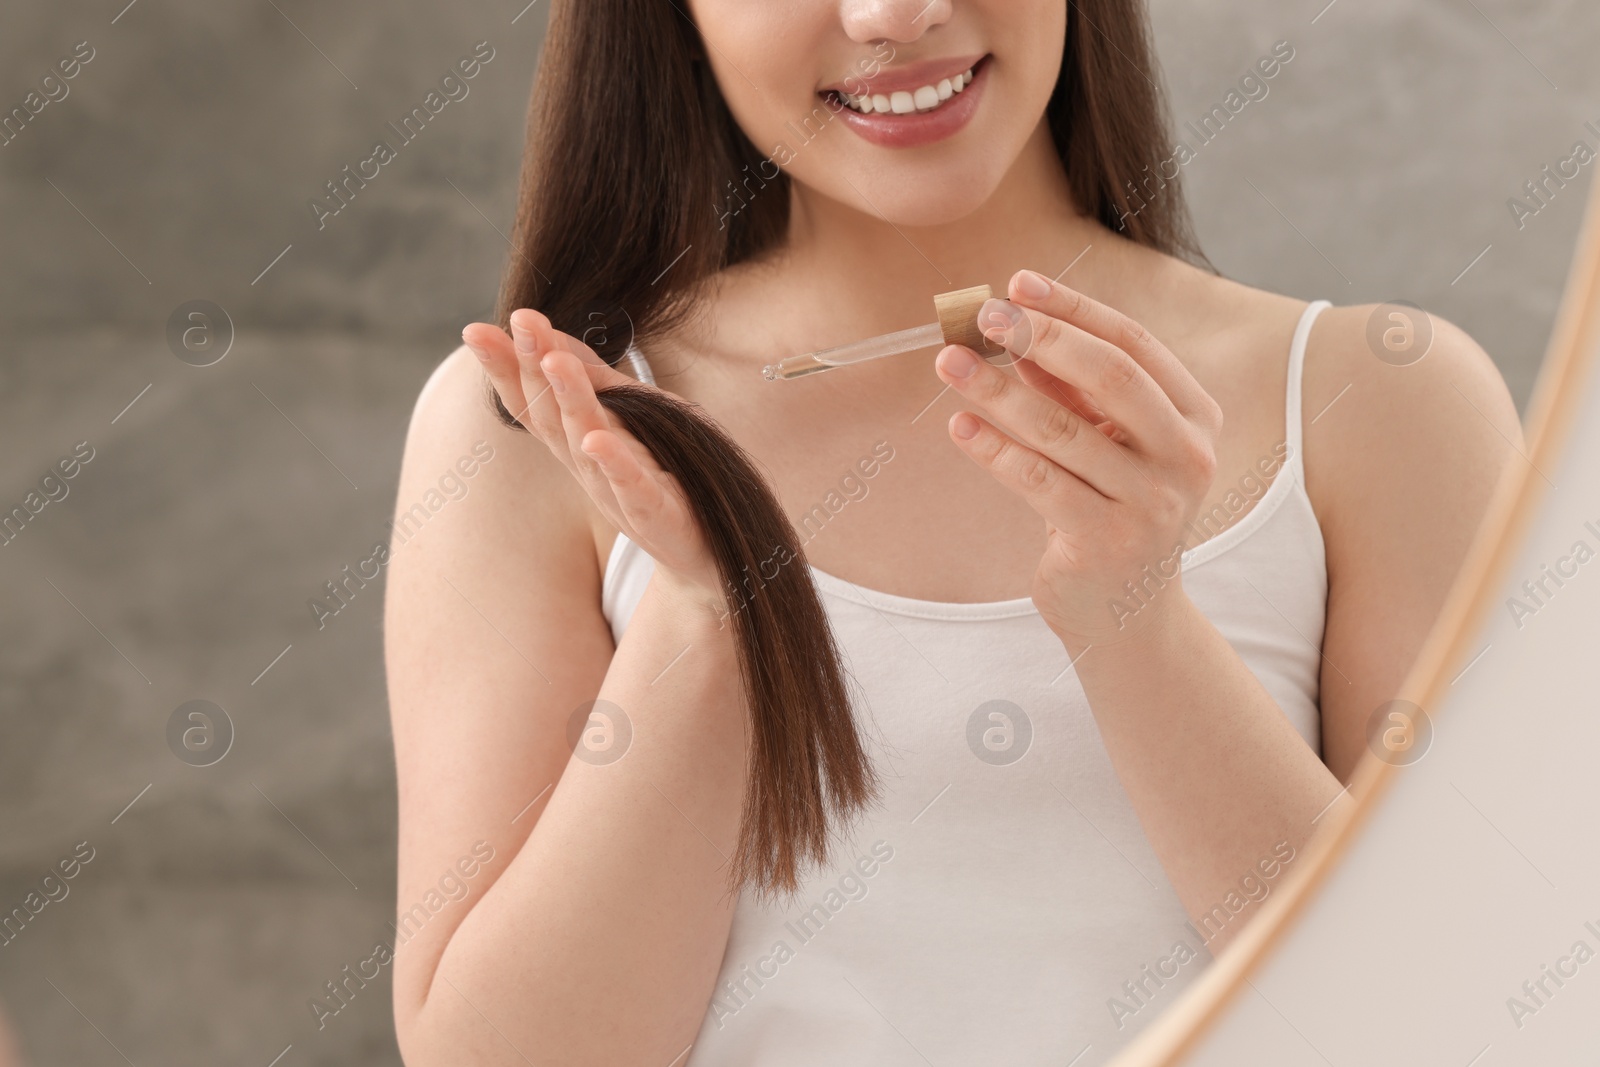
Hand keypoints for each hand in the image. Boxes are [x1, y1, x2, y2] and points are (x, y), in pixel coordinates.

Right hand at [463, 310, 725, 609]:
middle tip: (521, 320)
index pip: (532, 401)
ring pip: (585, 441)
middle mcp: (587, 466)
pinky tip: (598, 440)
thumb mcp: (631, 416)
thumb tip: (551, 338)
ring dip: (570, 398)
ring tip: (556, 361)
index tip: (478, 330)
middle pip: (551, 414)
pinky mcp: (654, 512)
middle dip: (533, 364)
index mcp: (577, 442)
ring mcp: (617, 490)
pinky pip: (631, 485)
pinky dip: (614, 461)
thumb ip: (594, 381)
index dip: (505, 367)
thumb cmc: (666, 474)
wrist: (711, 548)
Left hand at [933, 270, 1224, 649]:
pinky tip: (959, 426)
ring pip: (1063, 431)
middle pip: (1112, 376)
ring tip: (949, 363)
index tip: (1018, 284)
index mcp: (1194, 416)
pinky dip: (994, 450)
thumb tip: (1014, 330)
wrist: (1128, 611)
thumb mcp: (1105, 441)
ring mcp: (1152, 502)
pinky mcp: (1107, 542)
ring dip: (999, 391)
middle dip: (1042, 338)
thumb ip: (1071, 390)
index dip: (1073, 310)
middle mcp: (1186, 455)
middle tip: (984, 316)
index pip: (1133, 344)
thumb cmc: (1112, 506)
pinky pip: (1039, 482)